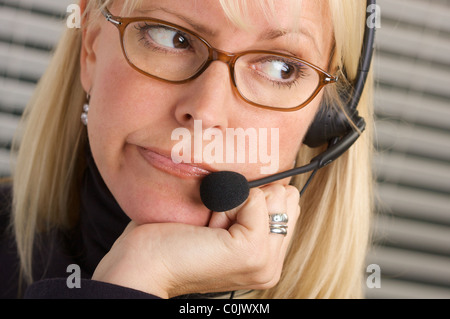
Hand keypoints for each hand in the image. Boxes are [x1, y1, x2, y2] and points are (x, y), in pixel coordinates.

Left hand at [92, 184, 299, 297]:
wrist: (145, 265)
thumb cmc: (173, 242)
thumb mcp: (224, 225)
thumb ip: (254, 212)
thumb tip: (273, 184)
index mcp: (267, 260)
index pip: (288, 206)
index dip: (254, 201)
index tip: (223, 221)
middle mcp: (272, 265)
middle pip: (287, 198)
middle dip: (248, 201)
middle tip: (216, 225)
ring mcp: (265, 261)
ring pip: (273, 196)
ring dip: (237, 203)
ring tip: (212, 227)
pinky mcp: (252, 251)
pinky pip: (255, 199)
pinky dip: (227, 204)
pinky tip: (208, 227)